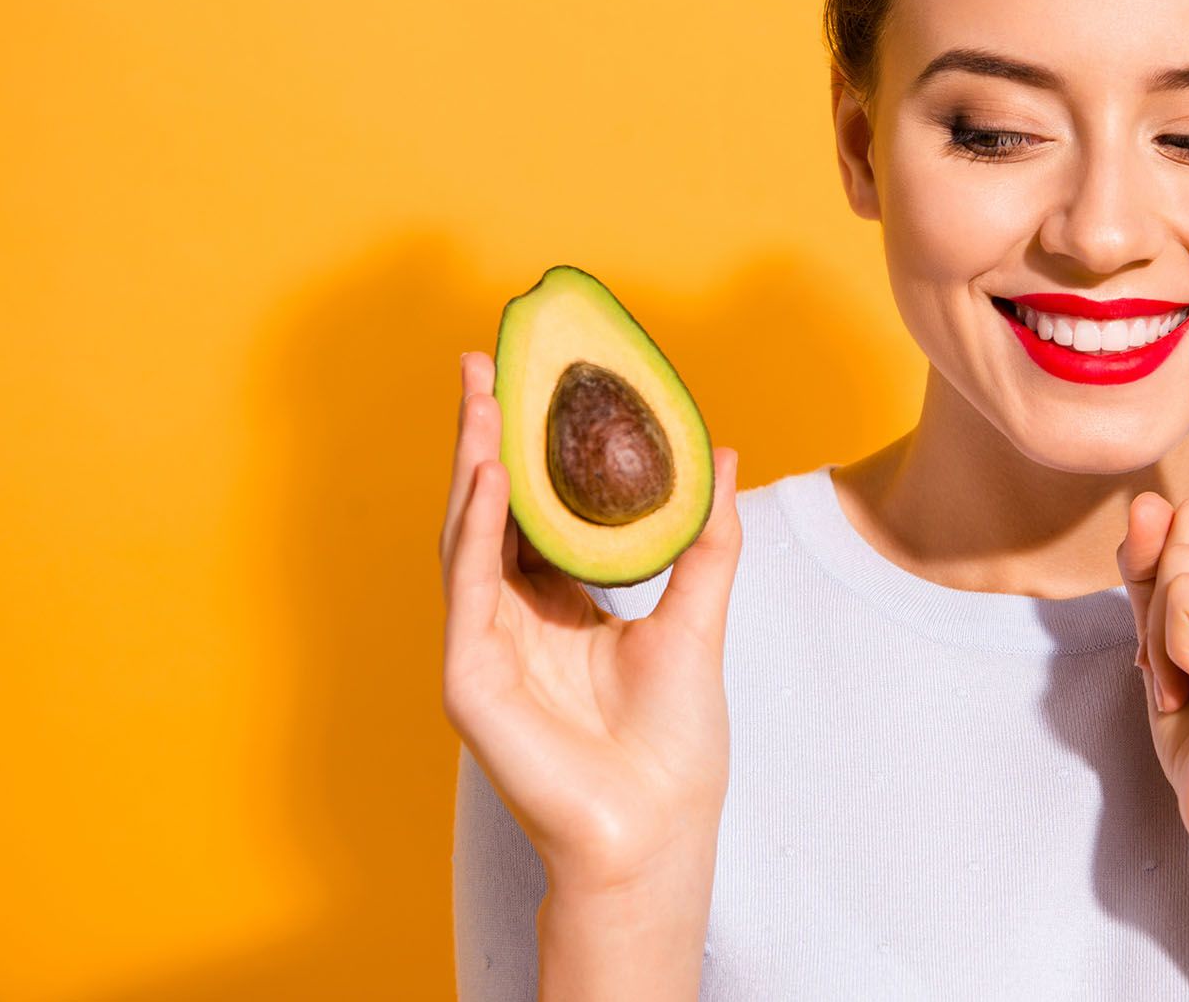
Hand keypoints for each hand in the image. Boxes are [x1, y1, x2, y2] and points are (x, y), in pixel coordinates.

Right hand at [440, 351, 742, 888]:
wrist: (662, 826)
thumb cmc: (674, 742)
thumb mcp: (697, 615)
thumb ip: (706, 536)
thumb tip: (723, 451)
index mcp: (557, 607)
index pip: (530, 509)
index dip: (525, 445)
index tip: (527, 377)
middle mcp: (512, 622)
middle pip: (487, 511)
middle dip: (481, 437)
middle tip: (481, 362)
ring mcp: (483, 650)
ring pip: (466, 539)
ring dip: (469, 465)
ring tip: (480, 399)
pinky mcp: (469, 682)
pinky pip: (466, 591)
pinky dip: (475, 529)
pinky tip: (486, 476)